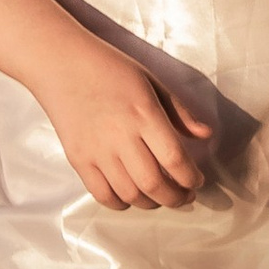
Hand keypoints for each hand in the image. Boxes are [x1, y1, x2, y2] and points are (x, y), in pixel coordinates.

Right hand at [38, 43, 215, 211]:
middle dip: (176, 198)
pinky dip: (120, 204)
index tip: (198, 181)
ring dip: (151, 203)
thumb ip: (179, 111)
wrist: (62, 65)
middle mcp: (121, 136)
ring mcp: (97, 151)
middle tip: (185, 196)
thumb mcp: (152, 82)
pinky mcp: (78, 159)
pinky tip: (131, 198)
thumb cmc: (111, 69)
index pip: (174, 159)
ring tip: (162, 197)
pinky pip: (101, 194)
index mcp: (144, 114)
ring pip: (129, 194)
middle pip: (153, 184)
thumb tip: (206, 134)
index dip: (191, 178)